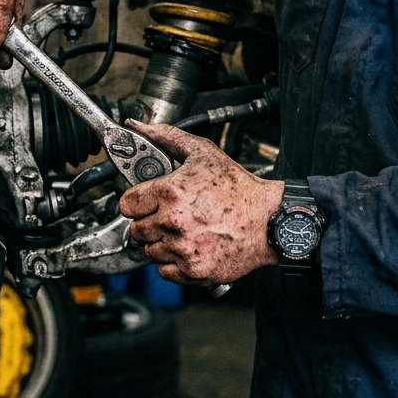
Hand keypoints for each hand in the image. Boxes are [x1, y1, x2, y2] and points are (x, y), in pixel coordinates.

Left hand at [118, 120, 284, 285]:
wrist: (270, 221)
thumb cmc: (239, 189)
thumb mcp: (203, 153)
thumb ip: (167, 137)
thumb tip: (137, 126)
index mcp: (171, 192)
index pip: (127, 204)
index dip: (137, 203)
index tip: (148, 204)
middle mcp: (173, 222)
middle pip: (136, 230)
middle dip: (151, 223)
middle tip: (172, 217)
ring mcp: (183, 248)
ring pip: (150, 251)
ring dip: (162, 243)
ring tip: (185, 231)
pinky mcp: (193, 270)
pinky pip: (165, 271)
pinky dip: (175, 263)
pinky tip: (191, 248)